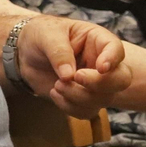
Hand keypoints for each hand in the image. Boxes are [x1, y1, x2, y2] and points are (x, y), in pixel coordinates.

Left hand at [15, 14, 131, 118]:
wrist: (24, 53)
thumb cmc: (40, 36)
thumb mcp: (46, 35)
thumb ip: (59, 52)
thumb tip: (68, 76)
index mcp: (97, 40)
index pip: (116, 49)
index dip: (113, 59)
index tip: (101, 67)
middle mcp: (100, 62)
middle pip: (121, 79)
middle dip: (100, 83)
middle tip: (76, 77)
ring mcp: (94, 83)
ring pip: (104, 98)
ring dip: (78, 96)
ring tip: (56, 85)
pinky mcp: (82, 98)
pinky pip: (87, 111)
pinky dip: (70, 107)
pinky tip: (54, 93)